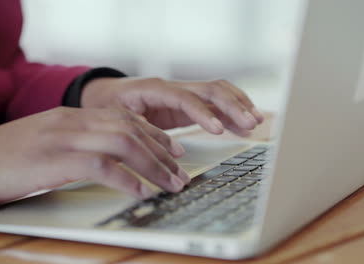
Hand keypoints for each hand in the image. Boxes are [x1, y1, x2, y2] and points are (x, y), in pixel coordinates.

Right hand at [0, 107, 188, 206]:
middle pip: (131, 129)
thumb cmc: (10, 158)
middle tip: (180, 173)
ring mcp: (64, 137)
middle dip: (162, 153)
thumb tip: (112, 161)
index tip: (175, 150)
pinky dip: (125, 179)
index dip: (156, 135)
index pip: (126, 119)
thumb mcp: (51, 143)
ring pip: (123, 143)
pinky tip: (140, 191)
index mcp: (74, 116)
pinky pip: (100, 165)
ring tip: (170, 185)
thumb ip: (81, 144)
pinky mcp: (54, 158)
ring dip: (153, 166)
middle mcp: (73, 121)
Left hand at [81, 77, 263, 136]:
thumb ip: (143, 132)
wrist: (107, 95)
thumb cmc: (110, 105)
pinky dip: (233, 112)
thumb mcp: (118, 118)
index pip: (186, 98)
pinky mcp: (189, 104)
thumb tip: (173, 152)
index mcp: (156, 89)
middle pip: (211, 90)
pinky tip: (245, 123)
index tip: (218, 130)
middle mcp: (175, 87)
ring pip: (219, 93)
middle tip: (250, 123)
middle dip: (233, 106)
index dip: (203, 113)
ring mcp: (184, 94)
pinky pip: (216, 104)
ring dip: (239, 105)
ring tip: (256, 121)